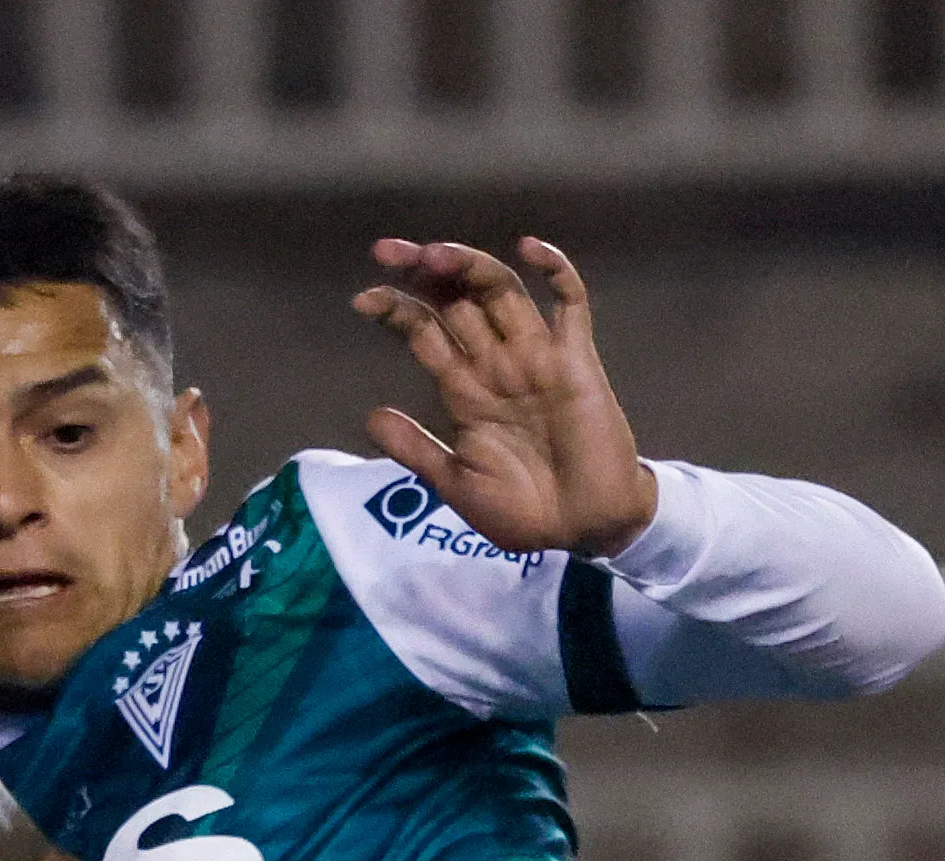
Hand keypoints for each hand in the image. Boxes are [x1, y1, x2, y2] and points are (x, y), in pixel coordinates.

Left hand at [353, 238, 660, 561]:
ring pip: (501, 292)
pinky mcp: (577, 359)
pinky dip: (554, 270)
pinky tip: (527, 248)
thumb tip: (371, 418)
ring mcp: (537, 357)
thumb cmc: (523, 511)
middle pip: (457, 300)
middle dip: (423, 272)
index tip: (362, 299)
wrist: (583, 529)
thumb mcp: (457, 483)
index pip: (425, 332)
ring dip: (469, 267)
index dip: (396, 310)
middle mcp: (496, 363)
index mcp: (464, 390)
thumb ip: (417, 449)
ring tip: (434, 254)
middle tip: (387, 251)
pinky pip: (570, 303)